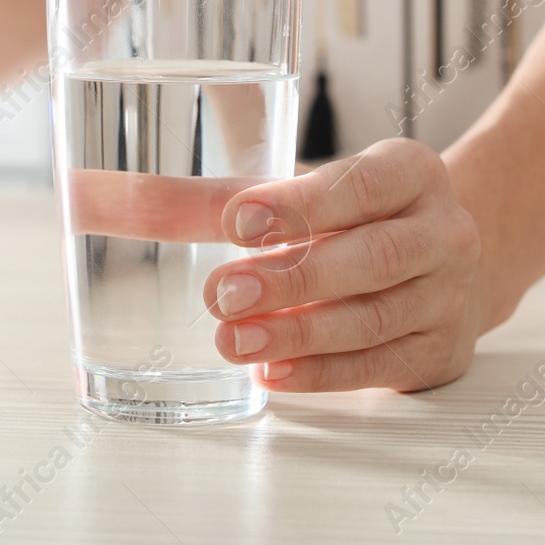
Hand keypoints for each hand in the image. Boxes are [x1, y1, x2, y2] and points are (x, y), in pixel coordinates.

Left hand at [202, 138, 483, 392]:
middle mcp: (442, 230)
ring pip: (374, 318)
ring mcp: (448, 296)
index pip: (361, 184)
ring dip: (299, 333)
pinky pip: (378, 366)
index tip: (237, 221)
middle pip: (373, 256)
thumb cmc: (349, 220)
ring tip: (234, 340)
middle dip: (294, 278)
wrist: (438, 269)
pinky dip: (321, 373)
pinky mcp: (439, 352)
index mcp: (410, 171)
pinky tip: (271, 371)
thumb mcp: (291, 194)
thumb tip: (97, 198)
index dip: (301, 204)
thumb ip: (201, 201)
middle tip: (223, 293)